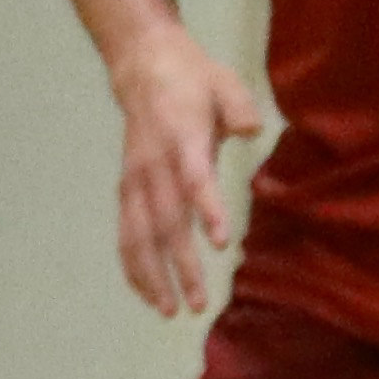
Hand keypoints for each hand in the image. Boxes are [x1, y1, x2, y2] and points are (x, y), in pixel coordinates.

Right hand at [109, 29, 261, 314]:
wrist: (143, 66)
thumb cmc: (194, 80)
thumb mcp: (224, 83)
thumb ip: (238, 107)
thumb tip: (252, 129)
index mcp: (181, 140)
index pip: (194, 180)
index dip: (207, 210)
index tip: (222, 243)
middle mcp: (153, 166)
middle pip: (166, 222)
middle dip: (181, 266)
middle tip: (200, 303)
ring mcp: (135, 179)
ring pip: (138, 236)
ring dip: (153, 276)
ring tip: (170, 311)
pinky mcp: (127, 188)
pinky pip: (126, 233)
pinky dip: (134, 266)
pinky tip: (148, 295)